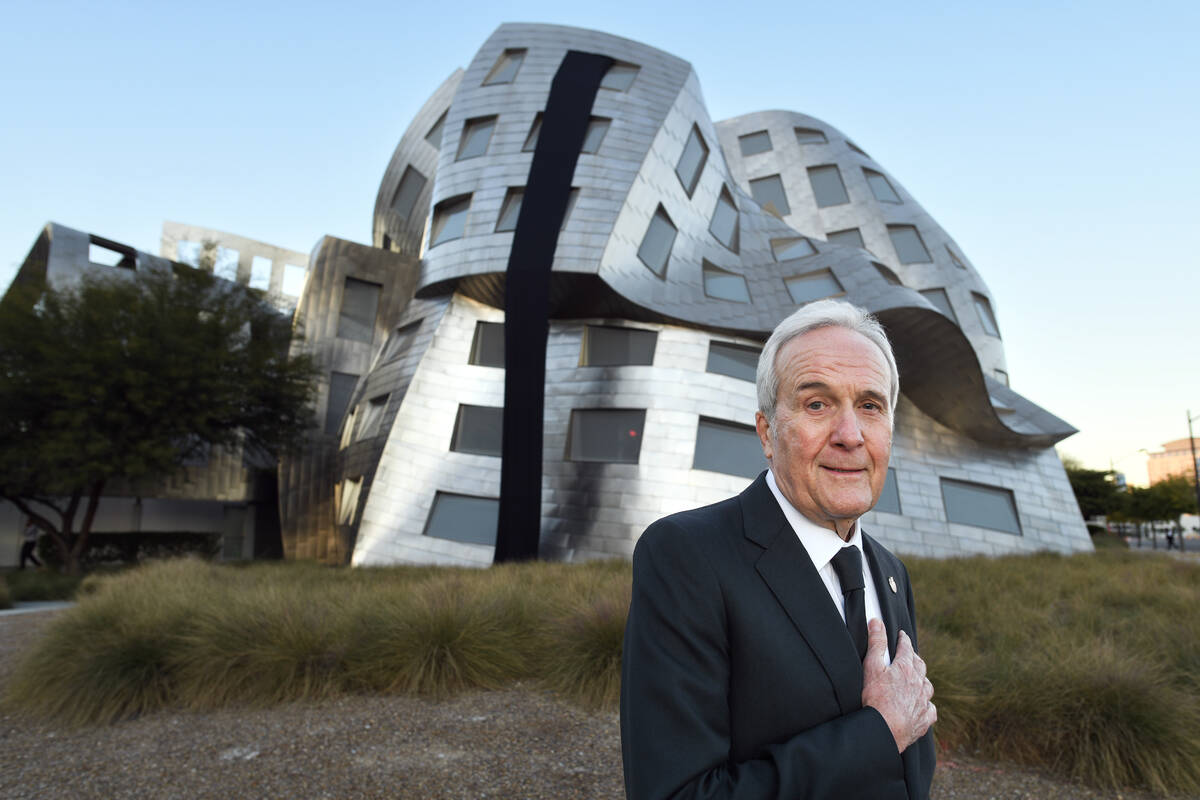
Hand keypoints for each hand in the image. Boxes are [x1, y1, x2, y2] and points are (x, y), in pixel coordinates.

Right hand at [861, 618, 935, 751]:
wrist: (885, 730)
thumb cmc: (875, 698)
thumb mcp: (872, 666)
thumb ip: (876, 643)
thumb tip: (877, 621)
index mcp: (906, 668)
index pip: (907, 648)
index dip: (903, 640)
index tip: (902, 635)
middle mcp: (919, 683)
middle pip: (920, 665)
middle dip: (914, 658)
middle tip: (909, 655)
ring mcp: (923, 702)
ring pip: (927, 686)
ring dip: (923, 679)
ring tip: (917, 678)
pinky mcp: (924, 719)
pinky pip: (930, 709)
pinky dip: (927, 704)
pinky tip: (923, 705)